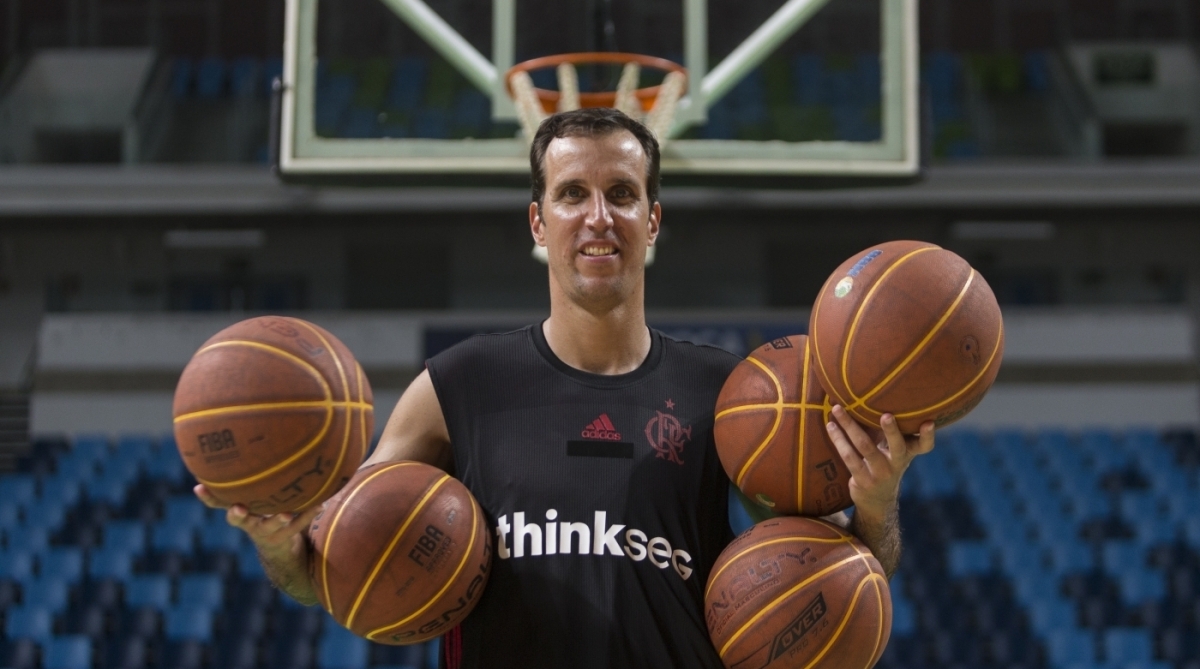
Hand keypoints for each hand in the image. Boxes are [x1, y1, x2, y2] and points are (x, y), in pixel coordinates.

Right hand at [193, 484, 321, 556]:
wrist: (278, 546)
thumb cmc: (264, 508)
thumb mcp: (255, 493)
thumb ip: (252, 474)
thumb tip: (252, 435)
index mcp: (239, 508)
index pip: (218, 502)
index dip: (208, 497)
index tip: (199, 488)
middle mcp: (249, 522)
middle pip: (238, 520)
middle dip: (236, 514)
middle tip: (239, 508)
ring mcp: (265, 532)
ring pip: (269, 526)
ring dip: (276, 519)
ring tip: (285, 513)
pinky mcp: (284, 537)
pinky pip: (297, 525)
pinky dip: (307, 514)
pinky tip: (319, 504)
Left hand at [825, 405, 933, 516]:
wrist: (876, 499)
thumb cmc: (884, 462)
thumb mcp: (893, 449)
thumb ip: (888, 429)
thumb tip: (870, 394)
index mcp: (908, 452)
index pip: (924, 445)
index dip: (928, 435)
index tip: (929, 422)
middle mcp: (897, 463)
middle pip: (897, 445)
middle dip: (891, 430)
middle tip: (886, 415)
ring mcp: (880, 473)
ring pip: (864, 446)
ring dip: (849, 425)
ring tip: (837, 409)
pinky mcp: (863, 480)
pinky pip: (849, 456)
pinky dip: (838, 439)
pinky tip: (830, 426)